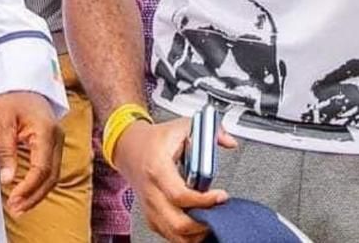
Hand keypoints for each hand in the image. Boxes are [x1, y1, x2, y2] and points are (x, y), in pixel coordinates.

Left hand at [0, 91, 62, 216]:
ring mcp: (57, 140)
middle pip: (51, 176)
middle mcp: (56, 138)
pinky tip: (26, 192)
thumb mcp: (2, 121)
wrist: (18, 81)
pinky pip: (50, 168)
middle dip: (34, 196)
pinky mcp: (52, 143)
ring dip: (37, 193)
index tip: (13, 200)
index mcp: (46, 131)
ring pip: (53, 175)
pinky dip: (39, 183)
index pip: (42, 169)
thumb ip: (6, 152)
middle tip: (15, 209)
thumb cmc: (10, 97)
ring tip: (19, 206)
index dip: (29, 188)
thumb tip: (8, 180)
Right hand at [113, 118, 236, 242]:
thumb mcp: (182, 126)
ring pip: (173, 235)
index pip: (180, 195)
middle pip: (177, 223)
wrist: (128, 147)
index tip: (221, 196)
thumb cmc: (154, 140)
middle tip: (217, 214)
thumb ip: (210, 131)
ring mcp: (150, 206)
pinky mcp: (150, 215)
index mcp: (157, 169)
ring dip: (194, 233)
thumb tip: (230, 142)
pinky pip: (168, 235)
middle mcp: (151, 192)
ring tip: (208, 219)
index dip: (204, 200)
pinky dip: (184, 235)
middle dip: (202, 224)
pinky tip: (195, 224)